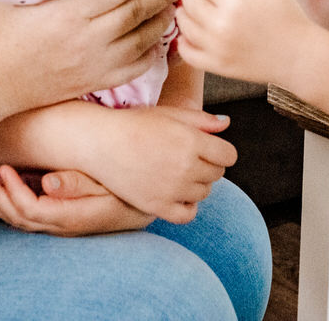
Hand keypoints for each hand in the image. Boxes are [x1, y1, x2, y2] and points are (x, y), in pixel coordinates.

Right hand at [0, 0, 186, 118]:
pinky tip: (159, 39)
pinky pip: (136, 66)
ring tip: (175, 5)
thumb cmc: (1, 27)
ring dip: (163, 19)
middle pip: (138, 11)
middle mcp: (89, 36)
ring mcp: (95, 62)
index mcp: (71, 9)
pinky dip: (153, 51)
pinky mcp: (97, 80)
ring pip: (143, 39)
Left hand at [0, 166, 152, 235]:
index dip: (11, 190)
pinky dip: (6, 201)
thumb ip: (77, 182)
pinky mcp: (57, 217)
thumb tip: (47, 183)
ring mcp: (57, 224)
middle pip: (17, 217)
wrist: (142, 203)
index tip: (3, 168)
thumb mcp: (107, 182)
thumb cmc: (126, 188)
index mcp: (69, 216)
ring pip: (17, 219)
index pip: (29, 208)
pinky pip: (25, 214)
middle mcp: (60, 226)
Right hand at [76, 105, 234, 223]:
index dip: (219, 150)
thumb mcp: (170, 113)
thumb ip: (201, 119)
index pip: (229, 155)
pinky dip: (187, 205)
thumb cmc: (135, 123)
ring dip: (196, 183)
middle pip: (217, 174)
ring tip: (175, 171)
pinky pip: (188, 214)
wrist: (100, 142)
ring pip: (204, 193)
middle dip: (207, 164)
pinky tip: (176, 193)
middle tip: (184, 156)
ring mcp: (172, 189)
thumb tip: (226, 124)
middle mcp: (186, 167)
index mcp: (192, 141)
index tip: (205, 147)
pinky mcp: (157, 206)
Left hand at [177, 0, 314, 86]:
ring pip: (183, 24)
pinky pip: (186, 52)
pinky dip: (183, 41)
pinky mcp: (216, 66)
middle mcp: (221, 25)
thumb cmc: (290, 20)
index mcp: (235, 1)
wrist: (300, 58)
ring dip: (185, 12)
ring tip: (194, 7)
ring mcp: (216, 48)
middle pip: (188, 0)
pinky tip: (192, 32)